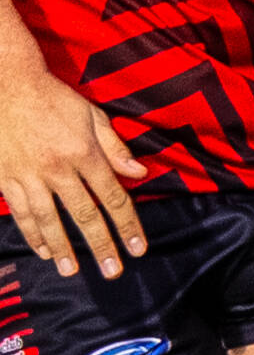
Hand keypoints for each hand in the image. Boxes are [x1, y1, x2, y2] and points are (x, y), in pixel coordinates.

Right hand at [0, 69, 146, 279]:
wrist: (5, 83)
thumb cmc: (53, 98)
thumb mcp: (91, 115)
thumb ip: (115, 147)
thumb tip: (139, 174)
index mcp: (84, 153)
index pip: (113, 197)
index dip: (128, 226)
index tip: (138, 248)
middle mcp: (57, 168)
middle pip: (84, 215)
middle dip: (100, 245)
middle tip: (111, 272)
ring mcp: (28, 174)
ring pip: (48, 219)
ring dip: (62, 247)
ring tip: (71, 270)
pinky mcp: (4, 176)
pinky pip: (20, 211)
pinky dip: (31, 232)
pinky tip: (42, 249)